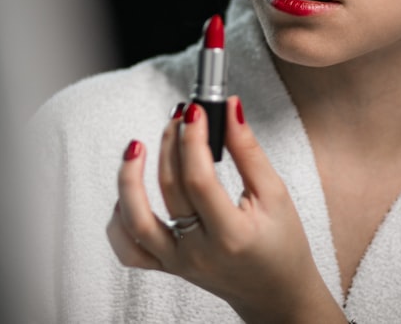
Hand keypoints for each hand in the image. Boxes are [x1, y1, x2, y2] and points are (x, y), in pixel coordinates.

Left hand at [106, 96, 345, 323]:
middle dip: (171, 144)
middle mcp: (198, 252)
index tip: (195, 111)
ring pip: (135, 222)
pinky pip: (128, 249)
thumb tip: (230, 109)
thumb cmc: (281, 244)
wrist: (275, 292)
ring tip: (136, 148)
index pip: (199, 180)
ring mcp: (177, 262)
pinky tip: (129, 193)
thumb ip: (248, 151)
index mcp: (231, 235)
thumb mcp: (274, 194)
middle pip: (170, 190)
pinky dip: (118, 220)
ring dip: (129, 180)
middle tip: (180, 116)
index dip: (193, 140)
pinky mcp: (166, 266)